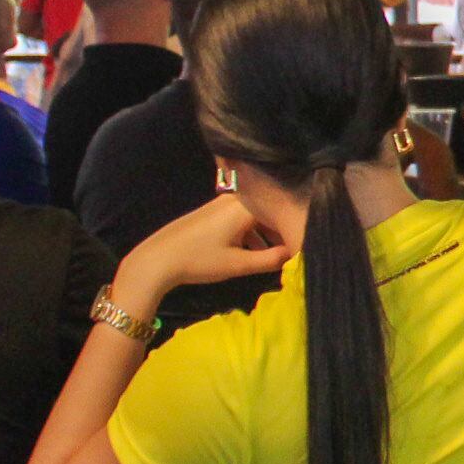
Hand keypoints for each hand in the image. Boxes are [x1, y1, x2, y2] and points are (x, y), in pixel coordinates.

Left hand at [116, 192, 294, 313]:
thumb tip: (297, 255)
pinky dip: (252, 232)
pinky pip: (243, 217)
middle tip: (294, 254)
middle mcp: (237, 198)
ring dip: (267, 234)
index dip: (296, 231)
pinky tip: (253, 253)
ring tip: (275, 258)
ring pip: (257, 215)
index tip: (305, 248)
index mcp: (247, 206)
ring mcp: (223, 203)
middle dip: (282, 232)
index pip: (283, 214)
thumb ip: (272, 260)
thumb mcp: (239, 265)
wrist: (157, 259)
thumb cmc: (200, 260)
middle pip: (270, 212)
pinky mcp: (213, 211)